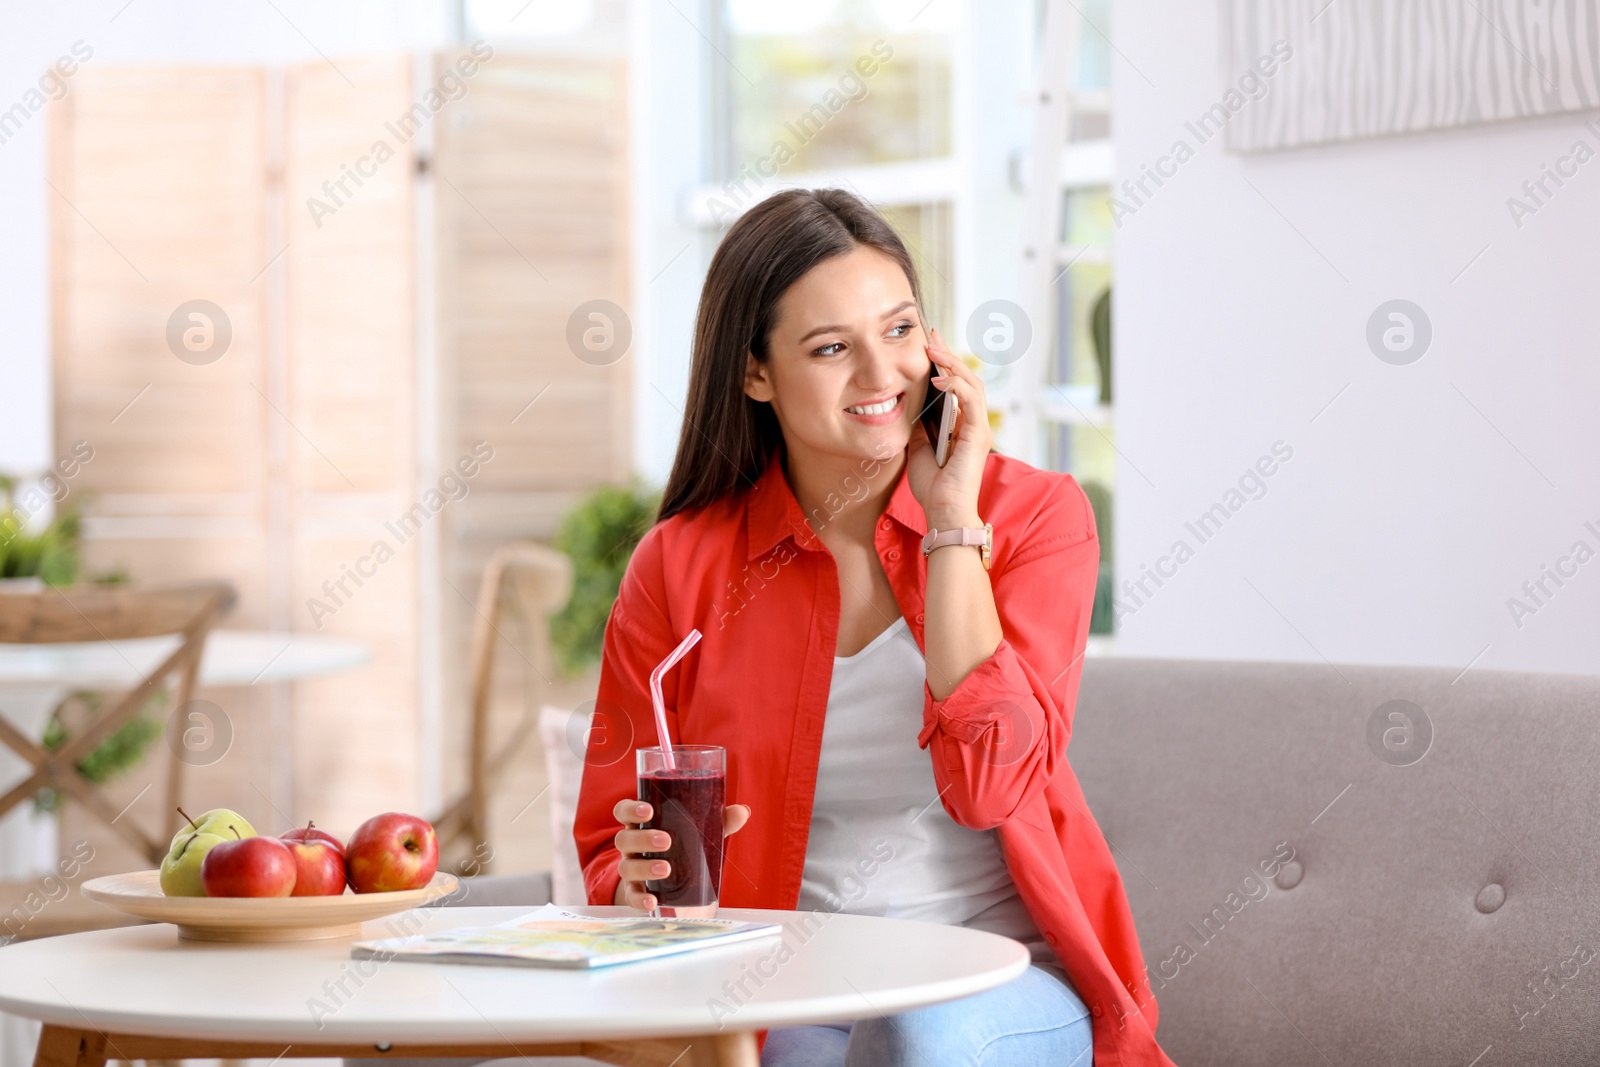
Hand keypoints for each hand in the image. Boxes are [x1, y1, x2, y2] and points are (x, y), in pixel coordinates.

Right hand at [610, 797, 750, 909]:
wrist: (664, 878)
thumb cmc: (680, 844)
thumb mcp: (696, 831)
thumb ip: (718, 820)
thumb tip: (743, 811)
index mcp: (642, 824)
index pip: (624, 811)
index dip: (632, 809)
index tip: (648, 810)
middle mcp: (631, 845)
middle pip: (624, 838)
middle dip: (643, 839)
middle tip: (666, 841)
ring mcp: (631, 868)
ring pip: (627, 866)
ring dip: (645, 868)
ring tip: (666, 869)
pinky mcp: (634, 891)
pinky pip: (631, 896)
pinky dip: (640, 899)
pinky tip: (653, 902)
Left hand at [907, 326, 991, 528]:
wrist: (942, 511)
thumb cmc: (932, 486)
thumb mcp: (918, 447)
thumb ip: (919, 425)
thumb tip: (907, 405)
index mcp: (961, 424)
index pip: (957, 385)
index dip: (944, 362)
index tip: (928, 342)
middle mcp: (974, 422)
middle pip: (966, 377)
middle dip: (948, 353)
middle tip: (931, 334)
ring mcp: (979, 427)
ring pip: (972, 383)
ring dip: (952, 363)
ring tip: (933, 348)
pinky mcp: (979, 434)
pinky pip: (970, 400)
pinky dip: (955, 385)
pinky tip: (938, 378)